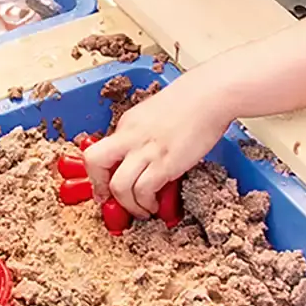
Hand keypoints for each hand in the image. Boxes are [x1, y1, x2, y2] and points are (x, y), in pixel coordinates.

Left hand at [84, 70, 232, 216]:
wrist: (211, 95)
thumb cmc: (191, 102)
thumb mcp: (154, 115)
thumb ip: (142, 135)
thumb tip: (141, 157)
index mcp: (127, 125)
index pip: (99, 152)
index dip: (99, 175)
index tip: (106, 189)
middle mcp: (130, 136)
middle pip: (95, 162)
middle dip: (99, 186)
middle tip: (111, 200)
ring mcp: (146, 150)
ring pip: (118, 185)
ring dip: (128, 205)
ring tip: (141, 210)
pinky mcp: (165, 163)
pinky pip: (144, 190)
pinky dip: (146, 203)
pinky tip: (155, 204)